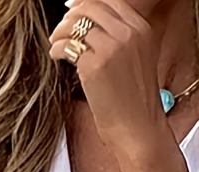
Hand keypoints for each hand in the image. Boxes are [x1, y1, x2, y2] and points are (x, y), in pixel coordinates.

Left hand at [48, 0, 186, 171]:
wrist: (140, 132)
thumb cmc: (137, 104)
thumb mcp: (138, 59)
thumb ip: (121, 37)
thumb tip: (91, 21)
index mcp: (141, 29)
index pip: (108, 0)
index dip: (86, 2)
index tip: (74, 8)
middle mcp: (128, 33)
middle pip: (90, 7)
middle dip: (71, 16)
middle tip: (62, 29)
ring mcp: (112, 48)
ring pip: (76, 24)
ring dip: (60, 31)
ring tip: (56, 43)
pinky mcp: (94, 65)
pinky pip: (67, 46)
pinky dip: (57, 49)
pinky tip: (57, 57)